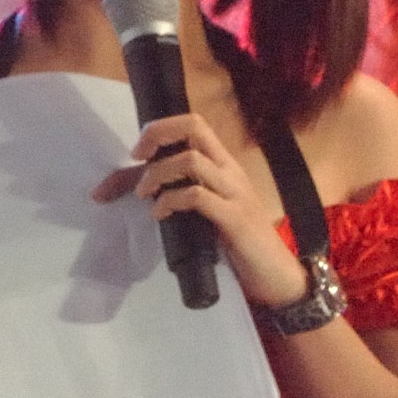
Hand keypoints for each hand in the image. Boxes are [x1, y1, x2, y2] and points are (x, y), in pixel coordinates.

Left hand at [94, 110, 309, 307]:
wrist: (275, 273)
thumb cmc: (236, 240)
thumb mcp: (202, 211)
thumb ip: (171, 193)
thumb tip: (122, 188)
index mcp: (223, 164)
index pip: (194, 123)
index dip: (160, 128)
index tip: (138, 152)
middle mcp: (230, 170)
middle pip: (194, 127)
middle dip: (157, 134)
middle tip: (138, 159)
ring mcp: (234, 192)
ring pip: (191, 161)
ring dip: (158, 174)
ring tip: (144, 195)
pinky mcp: (235, 217)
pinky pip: (197, 196)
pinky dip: (170, 200)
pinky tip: (160, 213)